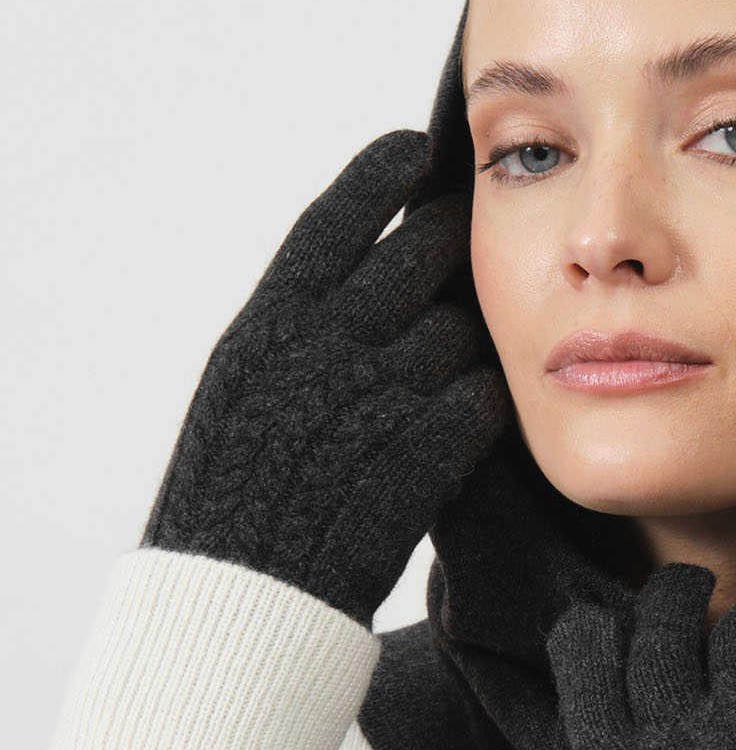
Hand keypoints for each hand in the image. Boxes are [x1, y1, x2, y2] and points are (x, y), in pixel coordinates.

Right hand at [141, 129, 510, 627]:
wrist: (244, 601)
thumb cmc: (238, 500)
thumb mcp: (242, 393)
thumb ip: (299, 329)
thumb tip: (358, 272)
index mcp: (265, 327)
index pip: (334, 224)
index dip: (379, 179)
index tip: (417, 147)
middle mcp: (319, 353)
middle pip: (417, 261)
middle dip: (450, 248)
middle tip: (469, 241)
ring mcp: (373, 405)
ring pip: (460, 334)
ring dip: (474, 339)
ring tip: (464, 359)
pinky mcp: (421, 462)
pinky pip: (479, 404)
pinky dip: (484, 403)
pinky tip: (480, 412)